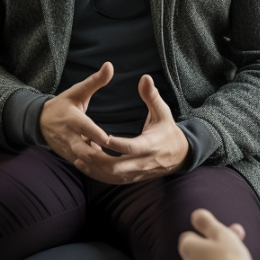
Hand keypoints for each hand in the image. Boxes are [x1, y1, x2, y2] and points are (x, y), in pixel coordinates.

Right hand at [39, 63, 113, 163]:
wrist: (39, 121)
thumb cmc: (63, 104)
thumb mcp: (77, 91)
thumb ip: (95, 80)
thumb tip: (109, 65)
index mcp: (71, 118)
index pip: (85, 128)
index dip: (97, 135)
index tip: (110, 140)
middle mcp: (68, 135)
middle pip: (83, 150)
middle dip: (99, 156)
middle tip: (118, 158)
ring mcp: (66, 148)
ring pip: (82, 161)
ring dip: (98, 164)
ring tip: (115, 164)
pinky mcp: (67, 156)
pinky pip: (81, 165)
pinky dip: (93, 167)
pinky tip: (108, 167)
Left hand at [72, 74, 188, 184]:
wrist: (180, 156)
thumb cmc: (168, 131)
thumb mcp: (163, 112)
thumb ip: (152, 96)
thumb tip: (145, 78)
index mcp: (150, 145)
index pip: (131, 147)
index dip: (116, 144)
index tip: (103, 137)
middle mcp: (142, 163)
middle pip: (117, 167)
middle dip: (98, 159)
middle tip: (83, 147)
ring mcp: (136, 173)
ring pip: (111, 176)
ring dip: (94, 168)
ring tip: (79, 155)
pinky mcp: (132, 179)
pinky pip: (111, 181)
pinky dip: (97, 174)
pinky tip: (85, 164)